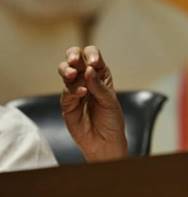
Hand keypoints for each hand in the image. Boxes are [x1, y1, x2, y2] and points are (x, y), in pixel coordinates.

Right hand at [58, 46, 127, 161]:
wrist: (105, 141)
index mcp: (100, 74)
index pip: (93, 56)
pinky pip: (66, 92)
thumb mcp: (110, 100)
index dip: (91, 55)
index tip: (94, 63)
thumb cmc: (111, 120)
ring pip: (65, 72)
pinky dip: (72, 90)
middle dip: (72, 56)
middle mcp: (86, 79)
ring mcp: (75, 90)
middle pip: (74, 59)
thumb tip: (88, 69)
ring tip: (72, 75)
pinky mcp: (67, 103)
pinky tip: (81, 92)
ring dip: (67, 71)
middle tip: (74, 61)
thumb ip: (98, 86)